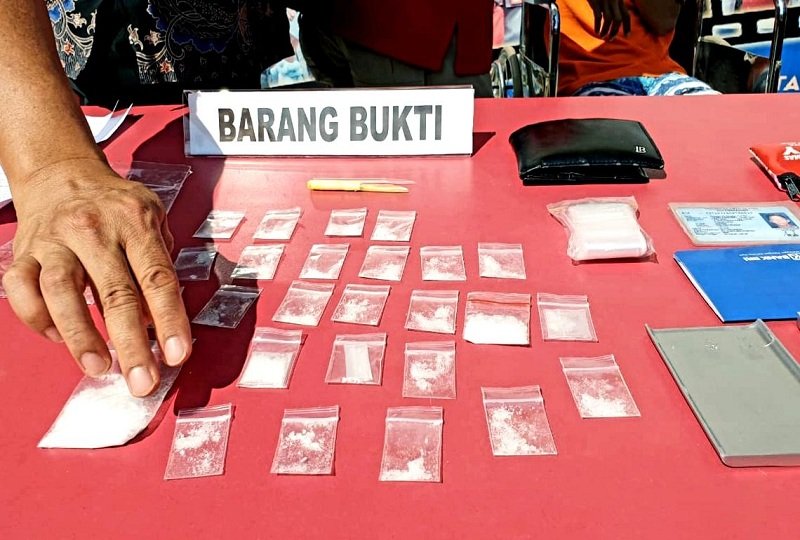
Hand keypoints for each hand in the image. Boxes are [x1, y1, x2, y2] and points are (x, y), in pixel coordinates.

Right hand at [2, 158, 191, 395]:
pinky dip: (37, 318)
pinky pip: (21, 289)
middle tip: (143, 381)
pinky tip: (57, 338)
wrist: (63, 172)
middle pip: (114, 293)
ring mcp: (54, 241)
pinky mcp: (24, 252)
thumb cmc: (116, 205)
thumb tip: (160, 323)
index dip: (169, 319)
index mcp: (134, 222)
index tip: (177, 354)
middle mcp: (93, 230)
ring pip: (61, 292)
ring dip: (80, 336)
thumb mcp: (152, 221)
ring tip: (98, 368)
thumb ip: (158, 267)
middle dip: (131, 343)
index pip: (157, 277)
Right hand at [589, 0, 630, 38]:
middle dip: (614, 31)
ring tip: (602, 36)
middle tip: (611, 39)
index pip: (626, 15)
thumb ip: (615, 5)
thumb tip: (618, 17)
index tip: (627, 36)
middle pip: (618, 19)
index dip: (627, 27)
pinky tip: (597, 31)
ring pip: (608, 19)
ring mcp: (604, 1)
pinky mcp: (595, 1)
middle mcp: (614, 0)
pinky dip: (598, 26)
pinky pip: (598, 17)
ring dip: (605, 30)